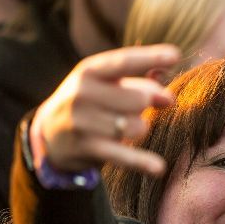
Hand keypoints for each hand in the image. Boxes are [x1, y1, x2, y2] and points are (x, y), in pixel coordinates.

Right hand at [33, 44, 179, 175]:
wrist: (49, 133)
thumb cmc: (90, 101)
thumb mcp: (107, 84)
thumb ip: (142, 84)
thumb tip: (168, 98)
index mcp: (89, 70)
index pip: (124, 61)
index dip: (150, 57)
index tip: (175, 55)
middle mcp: (82, 93)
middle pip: (139, 99)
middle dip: (147, 104)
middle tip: (137, 108)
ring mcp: (82, 121)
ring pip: (136, 126)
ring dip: (140, 128)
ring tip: (125, 126)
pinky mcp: (87, 147)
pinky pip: (122, 154)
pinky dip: (141, 161)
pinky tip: (159, 168)